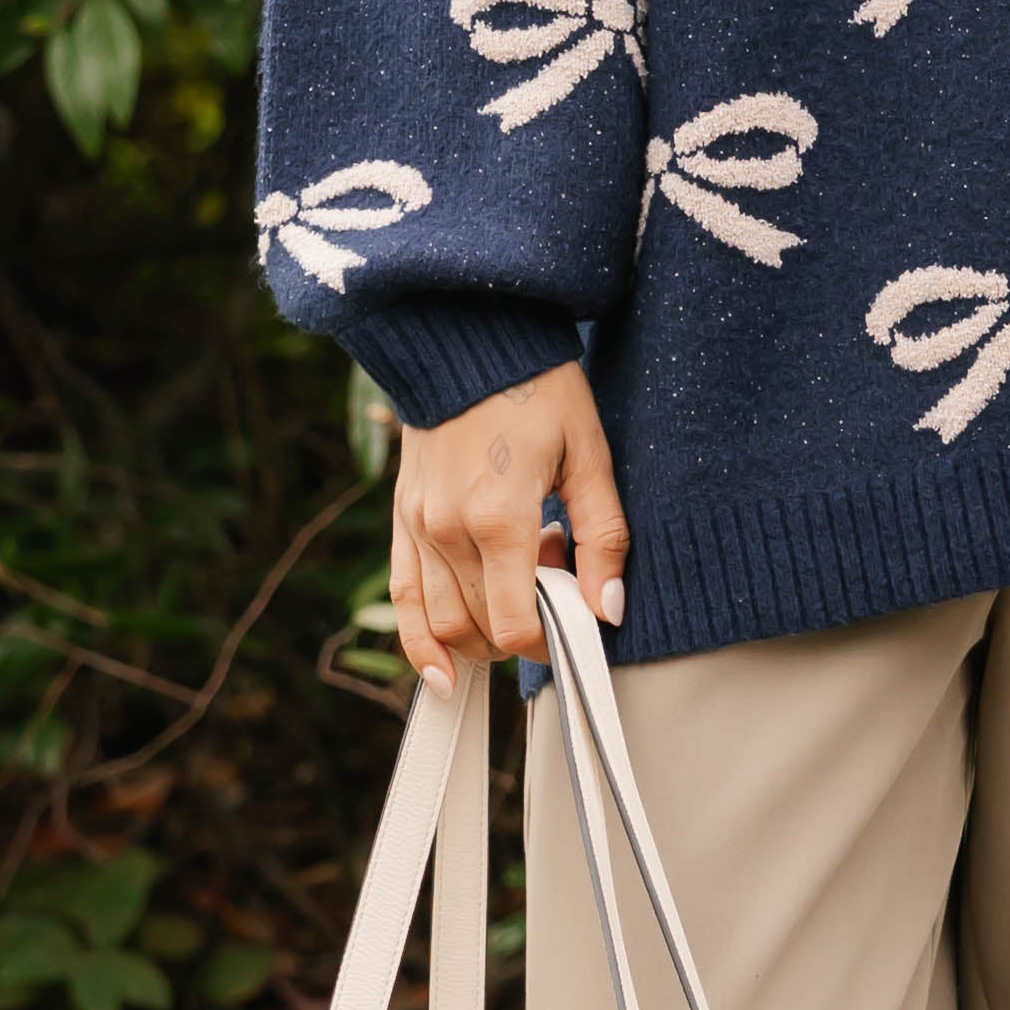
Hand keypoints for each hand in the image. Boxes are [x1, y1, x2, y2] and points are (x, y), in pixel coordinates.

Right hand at [391, 362, 628, 681]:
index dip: (550, 641)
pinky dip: (420, 641)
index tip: (575, 624)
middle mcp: (448, 530)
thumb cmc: (538, 390)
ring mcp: (417, 526)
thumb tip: (608, 611)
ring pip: (440, 623)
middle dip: (521, 630)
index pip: (517, 625)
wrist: (469, 337)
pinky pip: (403, 597)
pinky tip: (442, 672)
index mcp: (498, 518)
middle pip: (480, 629)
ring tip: (514, 608)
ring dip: (480, 639)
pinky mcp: (402, 518)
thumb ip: (602, 539)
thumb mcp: (588, 456)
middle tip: (552, 585)